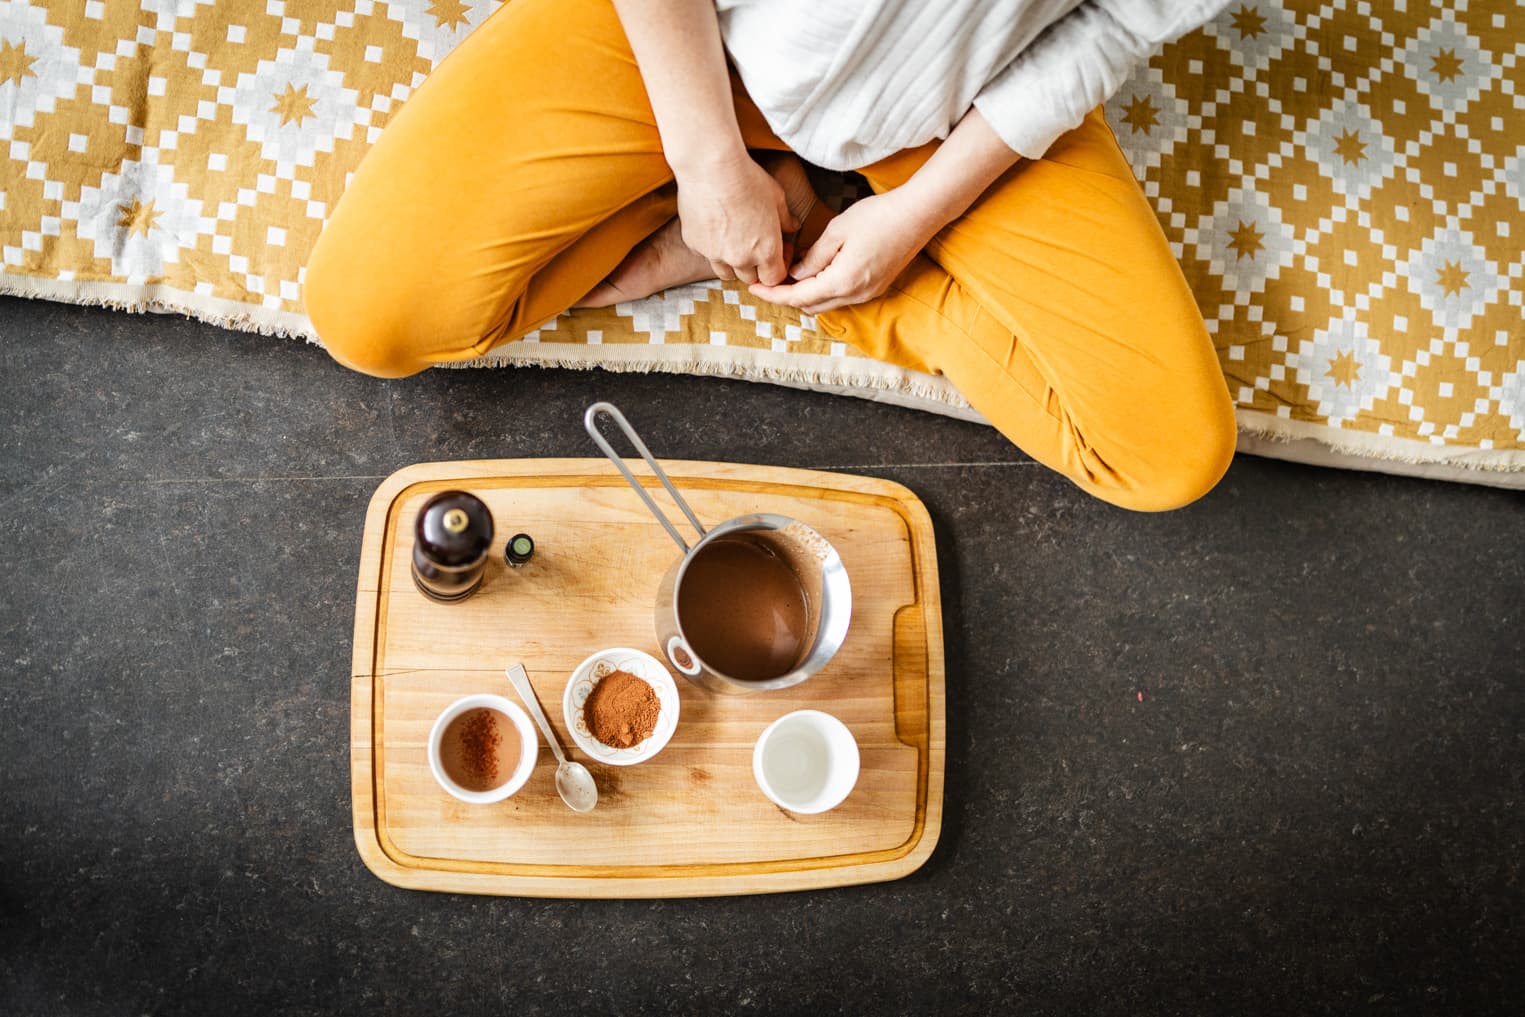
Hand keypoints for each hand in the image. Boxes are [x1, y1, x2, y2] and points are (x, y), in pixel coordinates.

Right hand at [675, 153, 798, 286]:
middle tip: (754, 244)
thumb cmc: (748, 178)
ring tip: (733, 240)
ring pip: (725, 272)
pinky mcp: (695, 244)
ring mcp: (715, 254)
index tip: (776, 252)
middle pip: (749, 278)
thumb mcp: (776, 196)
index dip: (776, 268)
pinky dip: (710, 247)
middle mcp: (740, 259)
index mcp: (766, 251)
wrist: (711, 166)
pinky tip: (713, 225)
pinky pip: (705, 254)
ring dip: (731, 263)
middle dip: (754, 266)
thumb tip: (792, 227)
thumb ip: (785, 218)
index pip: (774, 278)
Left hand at [749, 188, 938, 313]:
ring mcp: (868, 294)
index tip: (754, 287)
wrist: (918, 215)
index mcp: (842, 281)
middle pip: (810, 306)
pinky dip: (823, 289)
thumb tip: (797, 274)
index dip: (772, 294)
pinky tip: (815, 271)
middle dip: (787, 296)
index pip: (797, 297)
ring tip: (789, 272)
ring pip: (826, 303)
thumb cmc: (878, 216)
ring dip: (806, 293)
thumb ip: (813, 257)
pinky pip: (841, 296)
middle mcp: (855, 295)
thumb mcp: (837, 231)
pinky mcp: (875, 287)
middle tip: (769, 278)